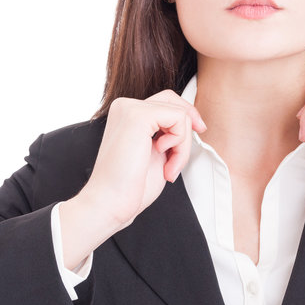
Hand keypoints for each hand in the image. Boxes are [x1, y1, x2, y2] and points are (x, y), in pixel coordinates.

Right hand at [70, 90, 206, 229]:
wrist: (110, 203)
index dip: (185, 119)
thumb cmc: (131, 186)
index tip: (193, 137)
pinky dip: (180, 143)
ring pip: (180, 113)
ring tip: (169, 167)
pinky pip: (179, 118)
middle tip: (180, 157)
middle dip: (186, 130)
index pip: (166, 102)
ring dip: (183, 145)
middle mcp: (125, 106)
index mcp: (127, 114)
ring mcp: (130, 108)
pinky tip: (163, 158)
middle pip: (174, 102)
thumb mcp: (157, 151)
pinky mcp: (138, 116)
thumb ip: (168, 133)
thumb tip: (193, 120)